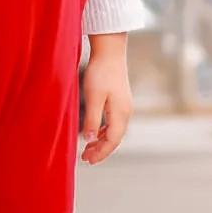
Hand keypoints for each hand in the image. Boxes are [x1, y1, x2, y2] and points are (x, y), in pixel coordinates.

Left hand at [80, 42, 132, 164]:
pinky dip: (104, 132)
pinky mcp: (121, 101)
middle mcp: (126, 112)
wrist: (110, 52)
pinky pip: (114, 123)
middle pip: (115, 139)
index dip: (100, 152)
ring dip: (102, 142)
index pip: (112, 140)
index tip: (88, 160)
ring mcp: (125, 107)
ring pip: (115, 132)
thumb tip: (89, 139)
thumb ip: (92, 119)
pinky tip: (95, 134)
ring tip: (88, 149)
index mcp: (120, 113)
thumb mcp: (93, 97)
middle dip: (101, 150)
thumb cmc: (100, 73)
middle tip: (85, 159)